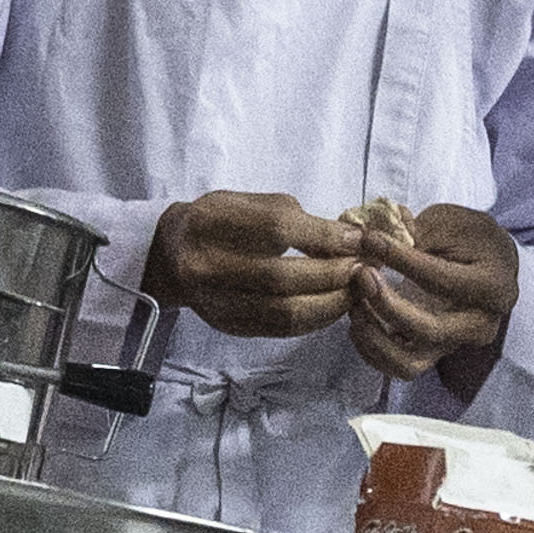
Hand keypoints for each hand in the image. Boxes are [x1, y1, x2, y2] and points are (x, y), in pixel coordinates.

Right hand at [148, 190, 362, 345]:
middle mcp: (206, 267)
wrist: (170, 256)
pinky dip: (315, 319)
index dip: (323, 235)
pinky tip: (334, 306)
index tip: (357, 239)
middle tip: (363, 269)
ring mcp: (215, 302)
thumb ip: (292, 217)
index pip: (275, 229)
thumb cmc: (217, 221)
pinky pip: (280, 329)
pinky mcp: (228, 326)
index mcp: (209, 223)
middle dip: (332, 274)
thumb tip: (347, 238)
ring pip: (284, 311)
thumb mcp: (246, 203)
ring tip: (356, 290)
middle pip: (281, 277)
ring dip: (330, 303)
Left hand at [350, 202, 517, 384]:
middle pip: (428, 330)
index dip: (400, 259)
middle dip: (386, 304)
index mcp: (493, 288)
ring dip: (375, 336)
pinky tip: (359, 322)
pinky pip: (400, 367)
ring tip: (355, 303)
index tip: (369, 239)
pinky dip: (373, 350)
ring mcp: (457, 345)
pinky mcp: (436, 354)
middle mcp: (479, 326)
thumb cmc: (472, 239)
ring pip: (410, 361)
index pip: (440, 280)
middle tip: (360, 274)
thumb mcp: (451, 222)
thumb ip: (417, 231)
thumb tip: (375, 238)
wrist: (490, 264)